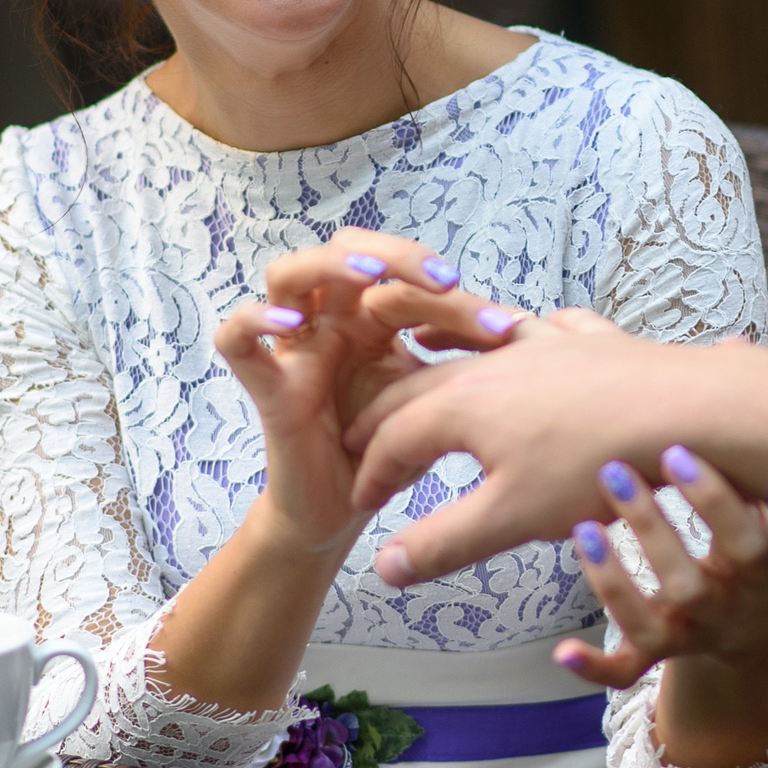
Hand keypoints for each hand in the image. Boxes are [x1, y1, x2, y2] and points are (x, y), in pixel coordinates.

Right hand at [212, 229, 523, 553]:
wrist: (347, 516)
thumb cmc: (399, 453)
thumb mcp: (443, 405)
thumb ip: (472, 370)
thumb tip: (530, 336)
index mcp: (378, 320)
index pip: (409, 278)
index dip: (457, 295)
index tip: (506, 331)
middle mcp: (334, 322)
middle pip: (348, 251)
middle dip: (396, 255)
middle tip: (445, 281)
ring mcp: (297, 351)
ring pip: (288, 275)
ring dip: (327, 266)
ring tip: (368, 277)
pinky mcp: (268, 389)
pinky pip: (237, 341)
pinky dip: (255, 323)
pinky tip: (291, 327)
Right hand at [343, 317, 767, 586]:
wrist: (693, 411)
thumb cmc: (599, 467)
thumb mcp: (512, 518)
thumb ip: (444, 542)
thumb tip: (384, 568)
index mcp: (465, 405)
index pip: (396, 437)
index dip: (373, 472)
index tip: (360, 500)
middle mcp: (498, 363)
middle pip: (425, 385)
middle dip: (389, 414)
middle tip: (364, 437)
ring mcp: (551, 346)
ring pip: (480, 344)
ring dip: (443, 353)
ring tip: (423, 353)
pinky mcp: (598, 343)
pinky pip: (550, 329)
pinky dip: (524, 331)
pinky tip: (532, 332)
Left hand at [561, 446, 767, 688]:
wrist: (761, 627)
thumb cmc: (760, 553)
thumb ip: (757, 487)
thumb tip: (736, 423)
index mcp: (763, 577)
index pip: (743, 543)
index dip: (713, 502)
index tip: (676, 454)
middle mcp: (725, 613)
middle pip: (686, 587)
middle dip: (648, 528)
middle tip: (615, 472)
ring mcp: (690, 637)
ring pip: (648, 626)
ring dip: (611, 581)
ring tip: (582, 529)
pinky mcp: (660, 653)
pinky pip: (626, 671)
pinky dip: (593, 666)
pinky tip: (561, 650)